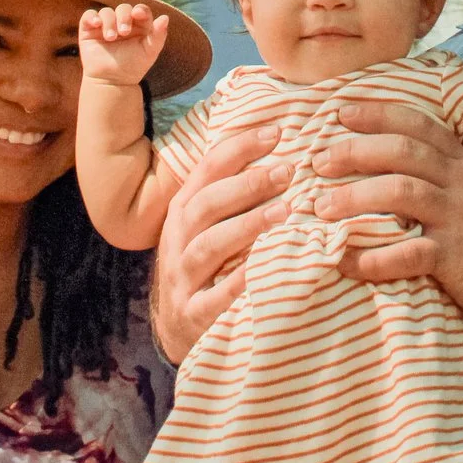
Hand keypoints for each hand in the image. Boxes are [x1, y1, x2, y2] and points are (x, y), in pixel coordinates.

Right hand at [79, 3, 167, 87]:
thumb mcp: (150, 52)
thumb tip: (165, 17)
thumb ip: (159, 35)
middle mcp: (122, 22)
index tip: (138, 14)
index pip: (141, 10)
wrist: (112, 81)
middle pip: (123, 8)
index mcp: (139, 24)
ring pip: (107, 12)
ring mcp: (105, 25)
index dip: (140, 9)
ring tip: (111, 38)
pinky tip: (97, 24)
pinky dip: (92, 17)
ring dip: (109, 22)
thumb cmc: (133, 66)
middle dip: (124, 17)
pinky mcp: (89, 29)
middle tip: (124, 33)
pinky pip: (89, 16)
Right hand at [151, 125, 289, 362]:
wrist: (176, 329)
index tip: (276, 132)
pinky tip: (265, 267)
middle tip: (286, 171)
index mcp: (184, 211)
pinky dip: (239, 281)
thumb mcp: (208, 226)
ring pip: (209, 245)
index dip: (240, 148)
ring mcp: (182, 278)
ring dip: (246, 226)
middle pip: (207, 205)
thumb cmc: (205, 265)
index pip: (208, 169)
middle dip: (246, 185)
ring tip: (284, 212)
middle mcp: (178, 240)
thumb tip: (277, 146)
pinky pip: (216, 297)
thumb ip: (232, 193)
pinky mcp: (193, 314)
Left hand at [314, 101, 462, 333]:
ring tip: (322, 209)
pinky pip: (408, 253)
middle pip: (402, 152)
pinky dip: (373, 259)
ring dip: (356, 198)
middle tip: (319, 163)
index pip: (416, 124)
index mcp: (459, 161)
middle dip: (355, 153)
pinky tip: (345, 262)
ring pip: (401, 193)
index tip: (341, 113)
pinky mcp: (455, 257)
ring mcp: (458, 217)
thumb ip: (432, 169)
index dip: (377, 114)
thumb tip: (375, 157)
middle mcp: (458, 181)